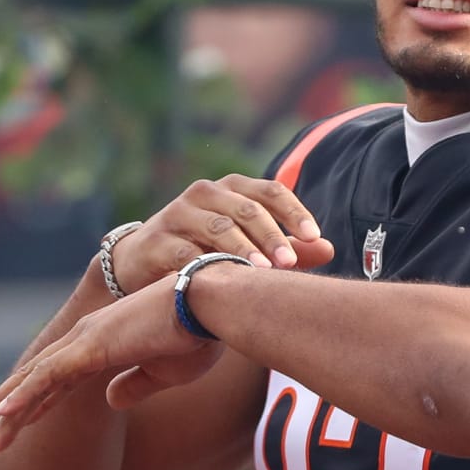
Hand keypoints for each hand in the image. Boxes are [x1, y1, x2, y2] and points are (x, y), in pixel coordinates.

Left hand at [0, 278, 217, 452]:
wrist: (214, 307)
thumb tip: (110, 401)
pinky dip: (23, 394)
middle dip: (9, 403)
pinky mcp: (91, 346)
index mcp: (105, 344)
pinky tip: (2, 412)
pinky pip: (48, 376)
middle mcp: (88, 338)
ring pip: (35, 378)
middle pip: (39, 376)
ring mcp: (86, 340)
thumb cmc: (199, 335)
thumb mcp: (165, 374)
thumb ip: (134, 386)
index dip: (37, 401)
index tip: (15, 421)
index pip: (60, 378)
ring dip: (6, 404)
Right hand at [115, 175, 333, 289]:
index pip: (270, 191)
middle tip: (290, 262)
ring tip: (263, 272)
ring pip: (217, 227)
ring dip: (243, 250)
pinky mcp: (157, 240)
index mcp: (231, 189)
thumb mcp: (245, 247)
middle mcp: (205, 193)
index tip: (314, 237)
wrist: (140, 265)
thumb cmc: (204, 252)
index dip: (294, 212)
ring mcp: (178, 214)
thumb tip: (328, 249)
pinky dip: (207, 265)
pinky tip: (224, 280)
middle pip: (246, 208)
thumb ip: (286, 248)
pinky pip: (185, 251)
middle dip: (271, 235)